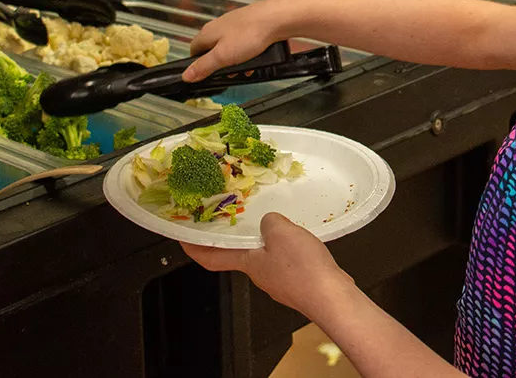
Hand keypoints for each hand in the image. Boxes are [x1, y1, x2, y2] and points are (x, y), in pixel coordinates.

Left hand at [181, 213, 353, 315]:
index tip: (184, 237)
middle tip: (233, 217)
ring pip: (265, 255)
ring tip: (272, 222)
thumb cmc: (304, 269)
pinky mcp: (297, 282)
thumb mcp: (281, 231)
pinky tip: (299, 239)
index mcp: (248, 263)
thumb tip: (269, 221)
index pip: (211, 258)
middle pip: (239, 254)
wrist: (332, 297)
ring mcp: (279, 280)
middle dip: (235, 237)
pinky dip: (286, 247)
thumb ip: (270, 221)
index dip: (194, 248)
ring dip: (265, 240)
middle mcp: (260, 274)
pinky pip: (286, 260)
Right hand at [182, 0, 293, 80]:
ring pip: (229, 46)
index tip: (204, 74)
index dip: (197, 64)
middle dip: (219, 64)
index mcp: (208, 32)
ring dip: (234, 60)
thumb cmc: (250, 34)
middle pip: (212, 48)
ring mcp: (234, 24)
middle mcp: (218, 25)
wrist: (276, 19)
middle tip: (227, 74)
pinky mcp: (248, 24)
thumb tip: (186, 75)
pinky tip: (255, 60)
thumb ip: (204, 66)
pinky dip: (246, 53)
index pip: (194, 49)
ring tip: (244, 69)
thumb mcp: (223, 57)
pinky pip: (243, 42)